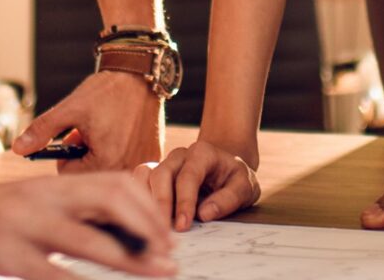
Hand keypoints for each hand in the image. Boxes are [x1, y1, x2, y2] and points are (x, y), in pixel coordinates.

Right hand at [0, 169, 174, 278]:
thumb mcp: (21, 210)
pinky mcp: (0, 252)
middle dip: (148, 228)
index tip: (166, 237)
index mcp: (49, 187)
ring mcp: (22, 224)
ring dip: (129, 260)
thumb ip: (59, 216)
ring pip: (88, 238)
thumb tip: (106, 231)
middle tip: (169, 258)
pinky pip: (48, 271)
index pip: (114, 185)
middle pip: (112, 201)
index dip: (147, 208)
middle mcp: (42, 198)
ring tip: (157, 274)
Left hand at [13, 70, 164, 171]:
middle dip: (85, 157)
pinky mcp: (153, 158)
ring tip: (107, 130)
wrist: (142, 73)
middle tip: (91, 132)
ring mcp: (144, 164)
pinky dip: (121, 152)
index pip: (71, 176)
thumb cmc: (106, 90)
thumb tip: (16, 149)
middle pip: (91, 176)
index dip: (68, 154)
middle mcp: (128, 168)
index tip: (75, 135)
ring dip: (103, 155)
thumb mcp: (71, 108)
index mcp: (106, 162)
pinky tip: (124, 131)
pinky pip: (127, 164)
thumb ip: (43, 130)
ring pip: (109, 171)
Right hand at [144, 138, 262, 229]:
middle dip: (161, 204)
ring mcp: (165, 163)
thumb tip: (205, 213)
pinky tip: (143, 218)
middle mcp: (180, 155)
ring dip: (146, 201)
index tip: (183, 226)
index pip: (188, 176)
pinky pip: (138, 180)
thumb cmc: (234, 180)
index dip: (184, 202)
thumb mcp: (245, 188)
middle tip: (164, 231)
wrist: (226, 170)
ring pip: (145, 175)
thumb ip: (229, 199)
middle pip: (162, 174)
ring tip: (152, 226)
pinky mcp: (155, 174)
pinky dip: (138, 198)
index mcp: (202, 153)